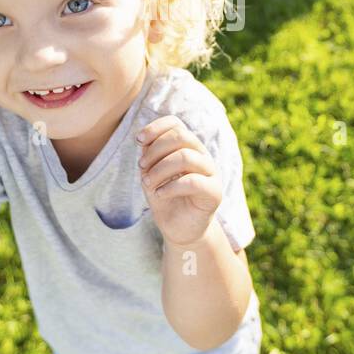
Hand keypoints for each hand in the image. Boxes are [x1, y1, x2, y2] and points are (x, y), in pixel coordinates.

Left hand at [137, 115, 221, 246]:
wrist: (180, 229)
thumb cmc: (166, 198)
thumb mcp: (151, 173)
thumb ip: (150, 155)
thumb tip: (144, 139)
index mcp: (188, 147)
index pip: (175, 124)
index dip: (155, 128)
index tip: (139, 141)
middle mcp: (202, 155)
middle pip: (181, 136)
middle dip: (155, 150)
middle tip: (141, 167)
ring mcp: (211, 173)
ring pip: (185, 157)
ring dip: (159, 169)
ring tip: (147, 183)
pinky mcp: (214, 192)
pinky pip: (193, 181)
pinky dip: (170, 187)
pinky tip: (159, 195)